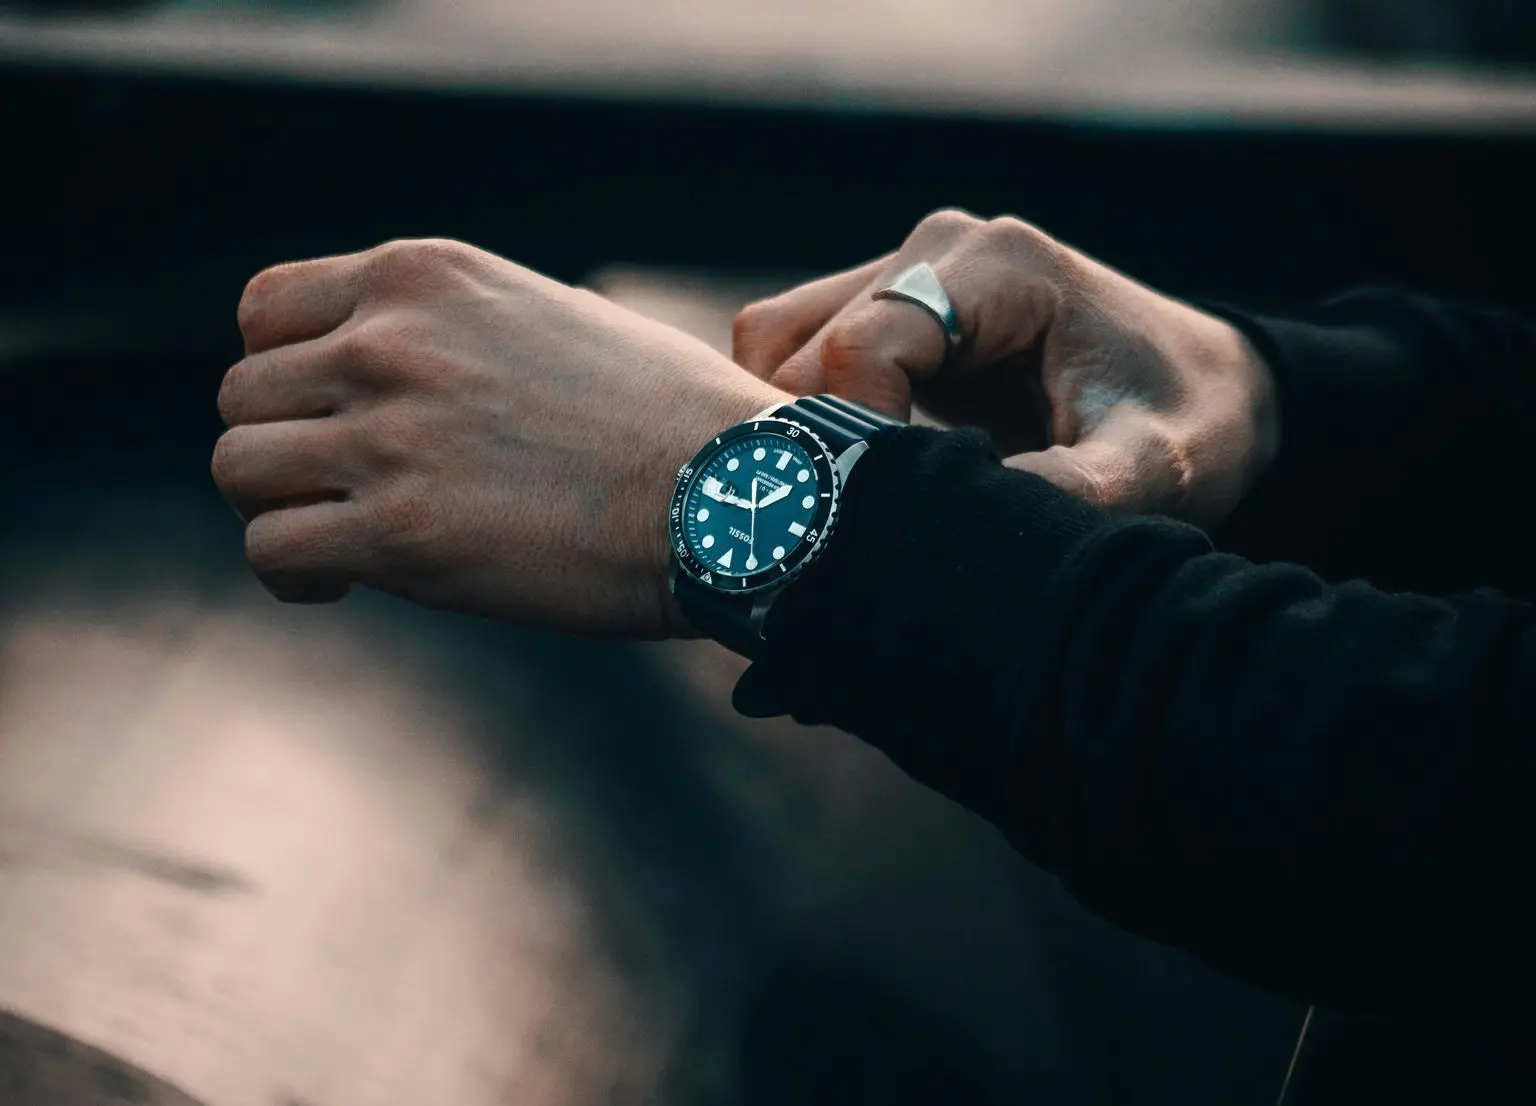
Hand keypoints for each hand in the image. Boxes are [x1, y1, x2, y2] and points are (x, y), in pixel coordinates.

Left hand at [212, 238, 784, 636]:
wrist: (735, 494)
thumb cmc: (669, 416)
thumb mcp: (549, 318)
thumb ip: (457, 330)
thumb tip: (404, 373)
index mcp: (424, 277)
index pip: (265, 308)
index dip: (280, 368)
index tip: (319, 413)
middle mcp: (389, 343)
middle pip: (244, 394)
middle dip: (282, 446)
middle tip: (334, 490)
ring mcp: (389, 437)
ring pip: (240, 470)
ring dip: (278, 509)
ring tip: (333, 540)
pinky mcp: (400, 534)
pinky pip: (272, 552)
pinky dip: (294, 577)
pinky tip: (338, 587)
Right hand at [732, 209, 1278, 527]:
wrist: (1207, 387)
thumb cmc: (1189, 421)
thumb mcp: (1156, 469)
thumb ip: (1068, 494)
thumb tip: (955, 537)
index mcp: (999, 266)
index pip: (862, 346)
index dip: (852, 440)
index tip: (889, 516)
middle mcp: (938, 249)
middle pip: (798, 349)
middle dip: (812, 445)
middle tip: (859, 529)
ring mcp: (904, 269)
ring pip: (774, 349)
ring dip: (792, 432)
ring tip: (851, 504)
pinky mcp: (885, 306)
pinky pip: (792, 358)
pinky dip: (797, 421)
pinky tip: (850, 479)